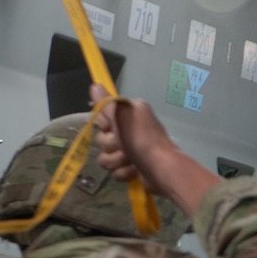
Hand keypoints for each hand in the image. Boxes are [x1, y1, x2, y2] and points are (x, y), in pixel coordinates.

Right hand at [90, 86, 218, 213]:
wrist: (162, 169)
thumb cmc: (142, 140)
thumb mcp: (122, 116)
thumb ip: (107, 102)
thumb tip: (95, 85)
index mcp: (130, 113)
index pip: (103, 117)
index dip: (104, 126)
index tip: (111, 128)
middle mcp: (131, 128)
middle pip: (102, 138)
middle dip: (111, 146)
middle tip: (124, 146)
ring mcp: (132, 149)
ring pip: (106, 156)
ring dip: (116, 161)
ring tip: (131, 161)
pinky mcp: (132, 167)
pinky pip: (115, 170)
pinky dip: (124, 172)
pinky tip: (134, 171)